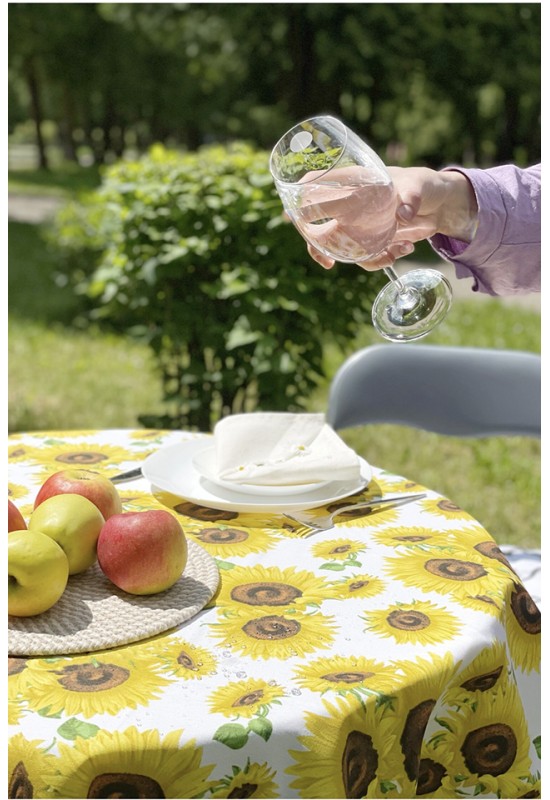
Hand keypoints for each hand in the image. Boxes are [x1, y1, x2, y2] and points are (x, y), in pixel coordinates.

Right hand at [306, 166, 477, 271]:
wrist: (440, 204)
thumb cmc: (423, 184)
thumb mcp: (419, 186)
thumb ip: (411, 197)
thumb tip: (403, 214)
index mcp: (353, 182)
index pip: (315, 186)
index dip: (300, 200)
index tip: (295, 216)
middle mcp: (349, 205)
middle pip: (317, 225)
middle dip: (317, 247)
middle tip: (327, 261)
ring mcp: (358, 225)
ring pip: (341, 247)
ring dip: (364, 258)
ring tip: (393, 254)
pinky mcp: (372, 241)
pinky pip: (366, 257)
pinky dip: (381, 260)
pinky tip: (403, 250)